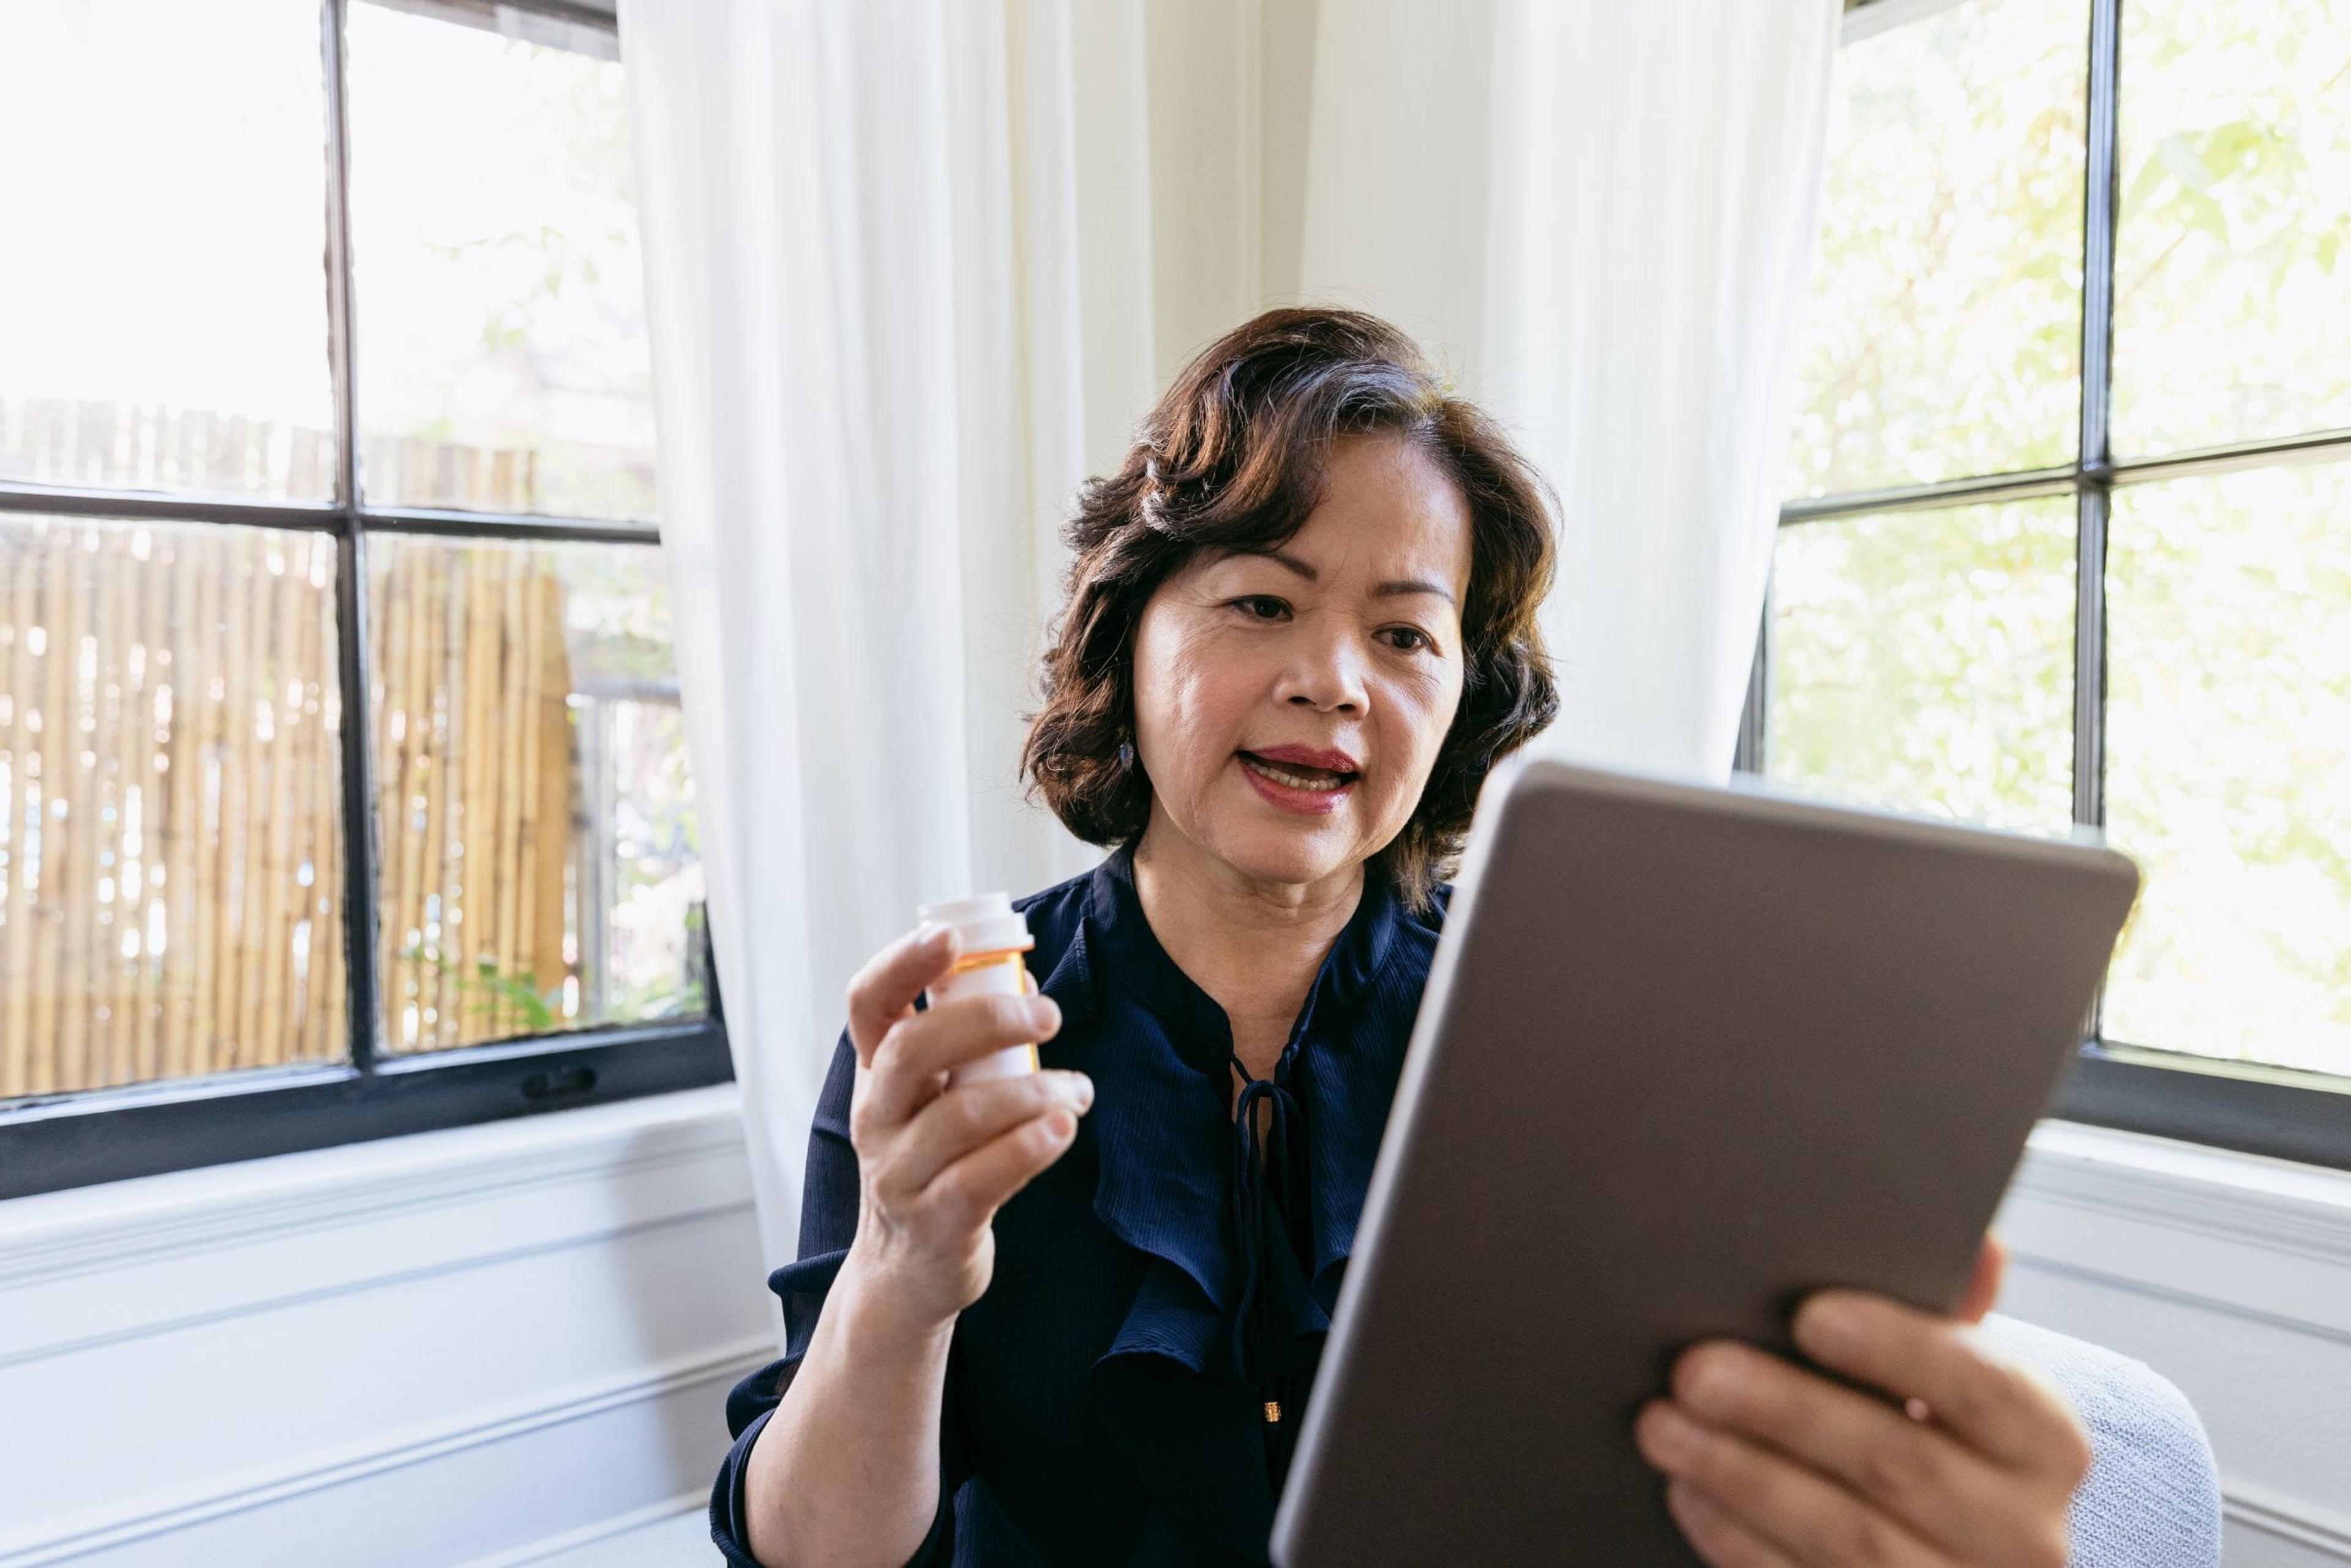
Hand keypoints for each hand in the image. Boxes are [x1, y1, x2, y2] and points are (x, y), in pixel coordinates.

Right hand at [837, 922, 1093, 1338]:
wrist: (905, 1273)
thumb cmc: (933, 1164)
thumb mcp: (931, 1099)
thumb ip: (966, 1044)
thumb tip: (1024, 980)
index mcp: (877, 1074)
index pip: (868, 1003)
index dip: (902, 963)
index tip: (951, 937)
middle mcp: (877, 1118)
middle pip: (913, 1048)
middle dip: (986, 1019)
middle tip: (1048, 1014)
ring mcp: (899, 1173)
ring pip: (959, 1115)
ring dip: (1031, 1091)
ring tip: (1077, 1089)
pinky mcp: (935, 1223)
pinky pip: (980, 1177)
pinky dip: (1027, 1147)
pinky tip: (1061, 1130)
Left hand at [1635, 1238, 2089, 1566]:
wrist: (1950, 1566)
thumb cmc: (1940, 1448)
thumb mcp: (1959, 1390)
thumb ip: (1953, 1320)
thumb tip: (1980, 1244)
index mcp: (2047, 1445)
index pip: (1982, 1385)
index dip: (1897, 1347)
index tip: (1809, 1313)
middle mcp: (2023, 1532)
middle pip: (1897, 1461)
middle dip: (1786, 1409)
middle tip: (1696, 1370)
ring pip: (1845, 1536)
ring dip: (1741, 1474)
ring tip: (1664, 1425)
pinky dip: (1736, 1539)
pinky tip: (1688, 1490)